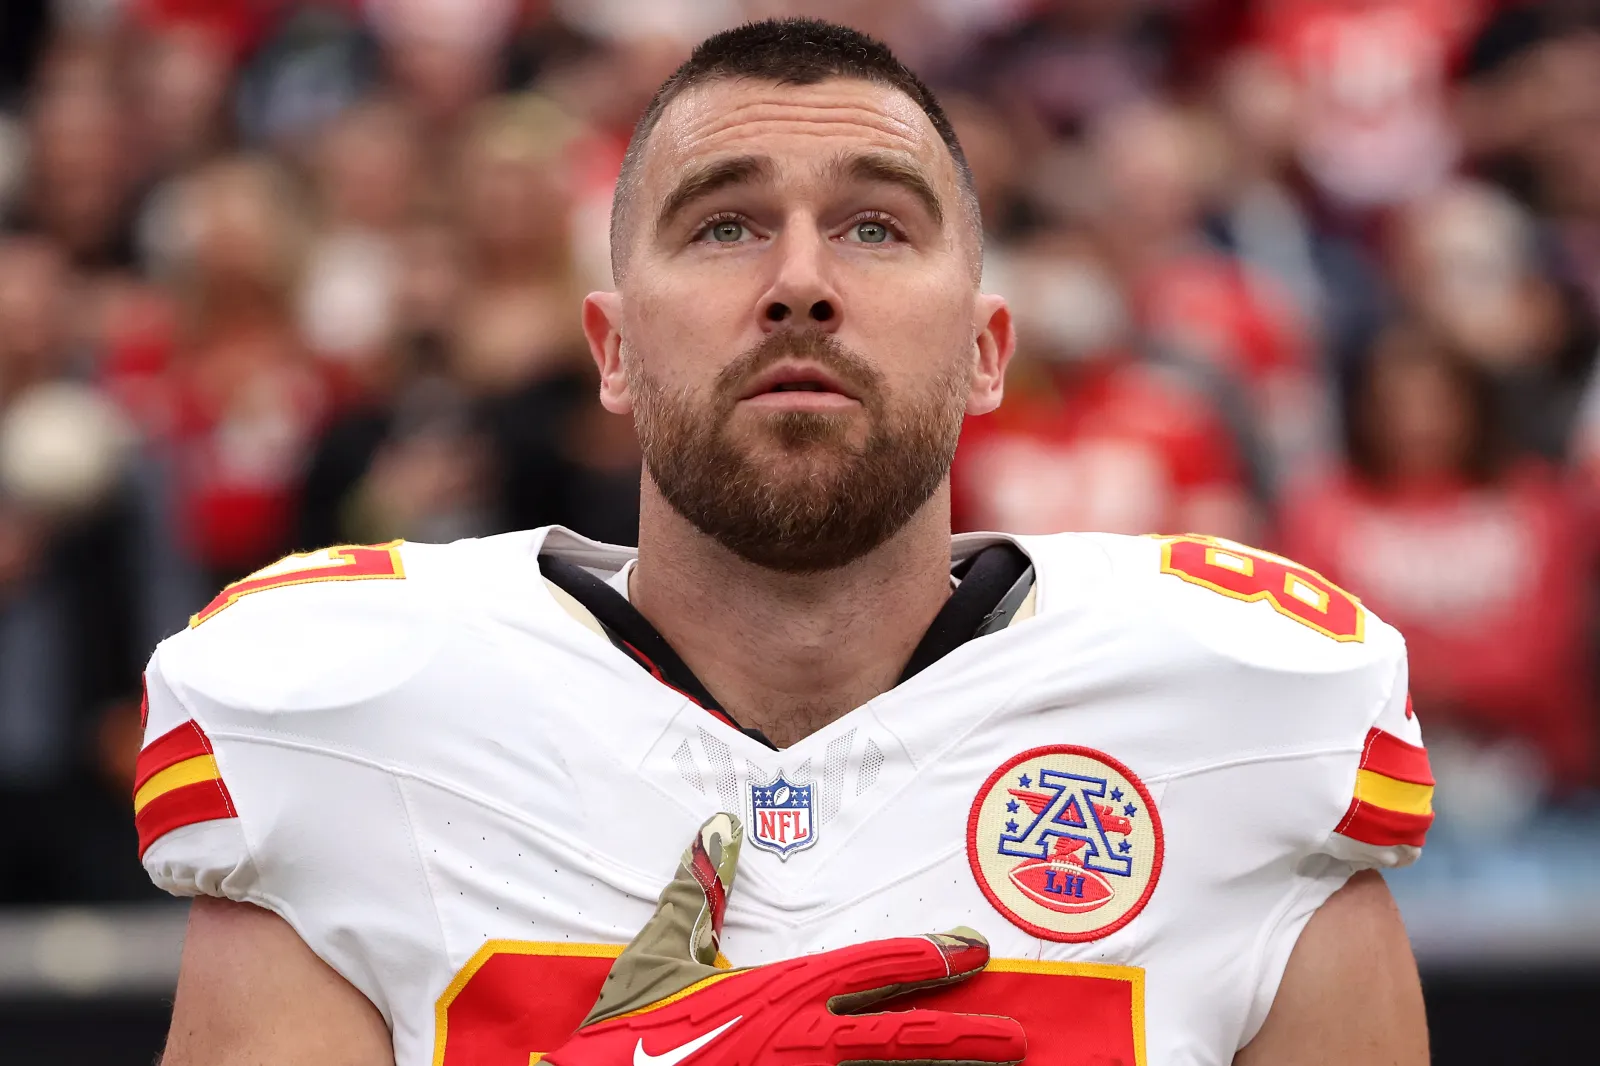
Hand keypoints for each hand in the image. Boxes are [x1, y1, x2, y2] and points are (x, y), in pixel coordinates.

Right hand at [543, 813, 1025, 1065]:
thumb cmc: (627, 1034)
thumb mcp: (659, 954)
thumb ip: (699, 891)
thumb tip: (720, 824)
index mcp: (776, 994)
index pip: (868, 970)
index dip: (924, 957)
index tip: (969, 949)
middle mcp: (799, 1043)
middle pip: (898, 1038)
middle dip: (962, 1037)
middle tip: (1017, 1037)